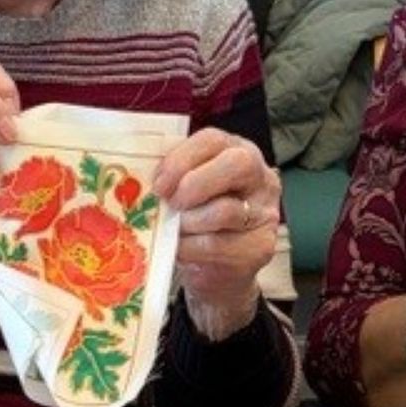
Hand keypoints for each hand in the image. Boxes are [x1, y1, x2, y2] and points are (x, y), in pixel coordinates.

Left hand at [152, 128, 279, 338]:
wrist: (217, 267)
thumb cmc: (196, 218)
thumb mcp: (186, 188)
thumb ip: (173, 176)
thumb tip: (140, 178)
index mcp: (236, 151)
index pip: (213, 139)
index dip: (182, 158)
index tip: (159, 183)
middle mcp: (260, 177)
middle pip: (237, 164)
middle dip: (195, 183)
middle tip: (171, 204)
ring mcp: (265, 213)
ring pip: (225, 210)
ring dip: (188, 223)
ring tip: (175, 230)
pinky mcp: (261, 246)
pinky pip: (220, 245)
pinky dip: (192, 249)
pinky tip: (183, 250)